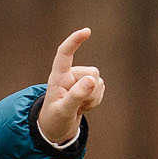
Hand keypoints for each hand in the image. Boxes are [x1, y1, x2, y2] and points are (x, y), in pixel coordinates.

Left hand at [40, 27, 104, 146]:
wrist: (57, 127)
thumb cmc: (55, 118)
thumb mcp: (63, 110)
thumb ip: (77, 95)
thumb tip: (92, 79)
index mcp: (58, 76)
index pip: (65, 54)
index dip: (74, 41)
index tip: (86, 31)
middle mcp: (70, 74)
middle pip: (92, 72)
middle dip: (89, 90)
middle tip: (76, 105)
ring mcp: (81, 79)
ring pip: (99, 82)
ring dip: (92, 98)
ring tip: (78, 106)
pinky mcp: (90, 85)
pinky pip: (102, 89)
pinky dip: (95, 101)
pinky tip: (84, 105)